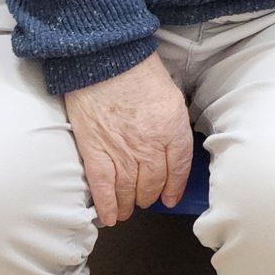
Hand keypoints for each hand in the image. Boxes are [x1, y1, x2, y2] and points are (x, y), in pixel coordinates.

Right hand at [62, 52, 193, 226]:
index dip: (175, 185)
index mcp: (172, 128)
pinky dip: (107, 205)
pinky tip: (110, 216)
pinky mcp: (95, 152)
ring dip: (131, 203)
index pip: (179, 168)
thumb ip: (172, 122)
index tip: (171, 195)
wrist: (104, 58)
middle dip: (151, 194)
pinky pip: (103, 188)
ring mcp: (121, 151)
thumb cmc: (138, 69)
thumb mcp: (170, 94)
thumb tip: (171, 143)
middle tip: (147, 199)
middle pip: (154, 182)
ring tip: (129, 209)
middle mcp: (149, 145)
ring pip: (130, 190)